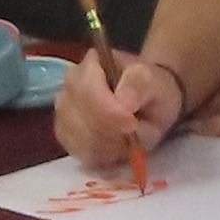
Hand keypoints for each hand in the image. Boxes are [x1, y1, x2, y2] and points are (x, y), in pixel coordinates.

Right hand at [54, 48, 185, 173]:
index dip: (108, 113)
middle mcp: (71, 84)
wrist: (147, 101)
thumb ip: (140, 85)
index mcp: (92, 63)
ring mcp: (64, 110)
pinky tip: (116, 148)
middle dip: (111, 133)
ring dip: (109, 147)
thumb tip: (124, 102)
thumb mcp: (154, 81)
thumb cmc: (151, 88)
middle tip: (134, 133)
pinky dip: (102, 156)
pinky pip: (79, 153)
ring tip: (128, 139)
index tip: (132, 123)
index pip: (87, 91)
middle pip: (80, 118)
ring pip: (79, 139)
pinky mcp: (65, 134)